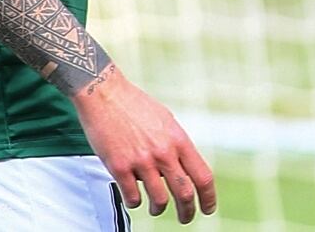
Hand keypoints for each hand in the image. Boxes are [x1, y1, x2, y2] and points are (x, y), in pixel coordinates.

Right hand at [73, 66, 216, 222]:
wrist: (105, 94)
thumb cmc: (136, 106)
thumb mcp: (167, 121)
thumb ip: (176, 145)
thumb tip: (183, 167)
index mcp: (179, 140)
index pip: (203, 176)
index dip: (208, 197)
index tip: (208, 209)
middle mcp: (164, 152)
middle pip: (184, 193)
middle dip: (188, 211)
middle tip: (186, 219)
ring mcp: (142, 161)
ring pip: (159, 200)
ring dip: (158, 209)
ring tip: (156, 209)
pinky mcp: (119, 167)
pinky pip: (132, 197)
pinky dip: (135, 202)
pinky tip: (135, 199)